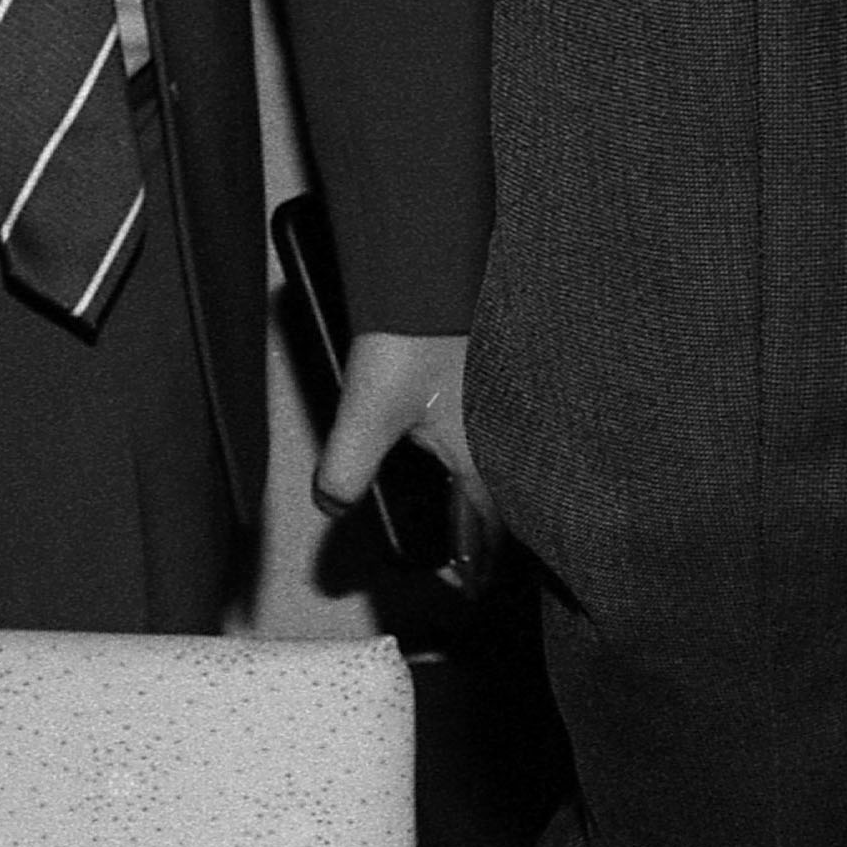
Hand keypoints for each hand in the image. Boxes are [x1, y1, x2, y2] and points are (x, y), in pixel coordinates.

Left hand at [317, 325, 489, 570]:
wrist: (439, 262)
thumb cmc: (415, 330)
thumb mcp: (369, 410)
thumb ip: (347, 466)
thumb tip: (334, 504)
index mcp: (484, 456)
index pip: (490, 529)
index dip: (480, 560)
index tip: (474, 584)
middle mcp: (509, 433)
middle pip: (511, 497)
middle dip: (497, 527)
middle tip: (486, 551)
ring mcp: (513, 400)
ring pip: (512, 458)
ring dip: (502, 483)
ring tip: (487, 497)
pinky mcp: (508, 369)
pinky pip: (509, 424)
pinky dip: (500, 441)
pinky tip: (484, 429)